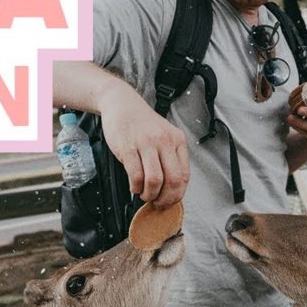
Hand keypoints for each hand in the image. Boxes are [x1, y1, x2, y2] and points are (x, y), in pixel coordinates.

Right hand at [100, 87, 189, 207]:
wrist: (121, 104)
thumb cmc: (142, 124)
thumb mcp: (164, 135)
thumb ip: (170, 158)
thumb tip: (171, 189)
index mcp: (177, 140)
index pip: (184, 176)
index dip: (177, 194)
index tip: (169, 201)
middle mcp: (165, 141)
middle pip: (172, 180)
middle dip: (165, 198)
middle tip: (157, 202)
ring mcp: (146, 144)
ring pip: (155, 180)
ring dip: (149, 194)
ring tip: (144, 194)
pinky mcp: (129, 148)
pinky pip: (136, 175)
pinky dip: (136, 187)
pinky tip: (134, 186)